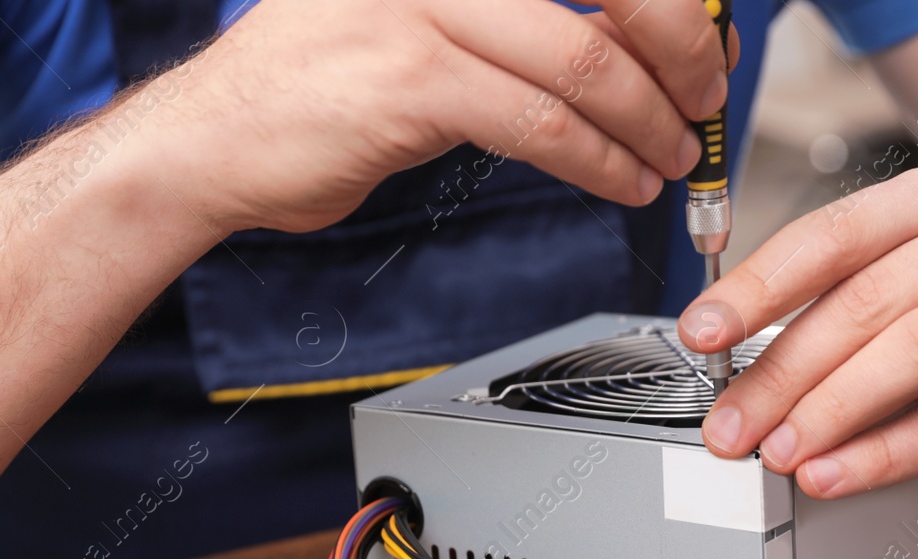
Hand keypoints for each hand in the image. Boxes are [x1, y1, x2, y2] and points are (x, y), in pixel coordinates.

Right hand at [153, 0, 735, 232]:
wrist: (212, 141)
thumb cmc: (320, 87)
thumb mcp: (424, 24)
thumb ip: (518, 20)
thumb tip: (631, 43)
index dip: (672, 3)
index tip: (703, 47)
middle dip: (682, 51)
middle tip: (706, 101)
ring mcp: (424, 5)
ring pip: (585, 59)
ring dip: (648, 122)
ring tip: (671, 158)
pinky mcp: (413, 80)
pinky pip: (541, 123)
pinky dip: (600, 161)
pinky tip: (624, 181)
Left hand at [678, 155, 917, 497]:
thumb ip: (855, 299)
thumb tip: (744, 364)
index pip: (835, 233)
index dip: (757, 286)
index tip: (700, 333)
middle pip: (866, 301)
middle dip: (780, 371)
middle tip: (729, 425)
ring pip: (914, 353)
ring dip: (830, 411)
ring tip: (777, 453)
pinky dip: (887, 453)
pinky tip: (837, 474)